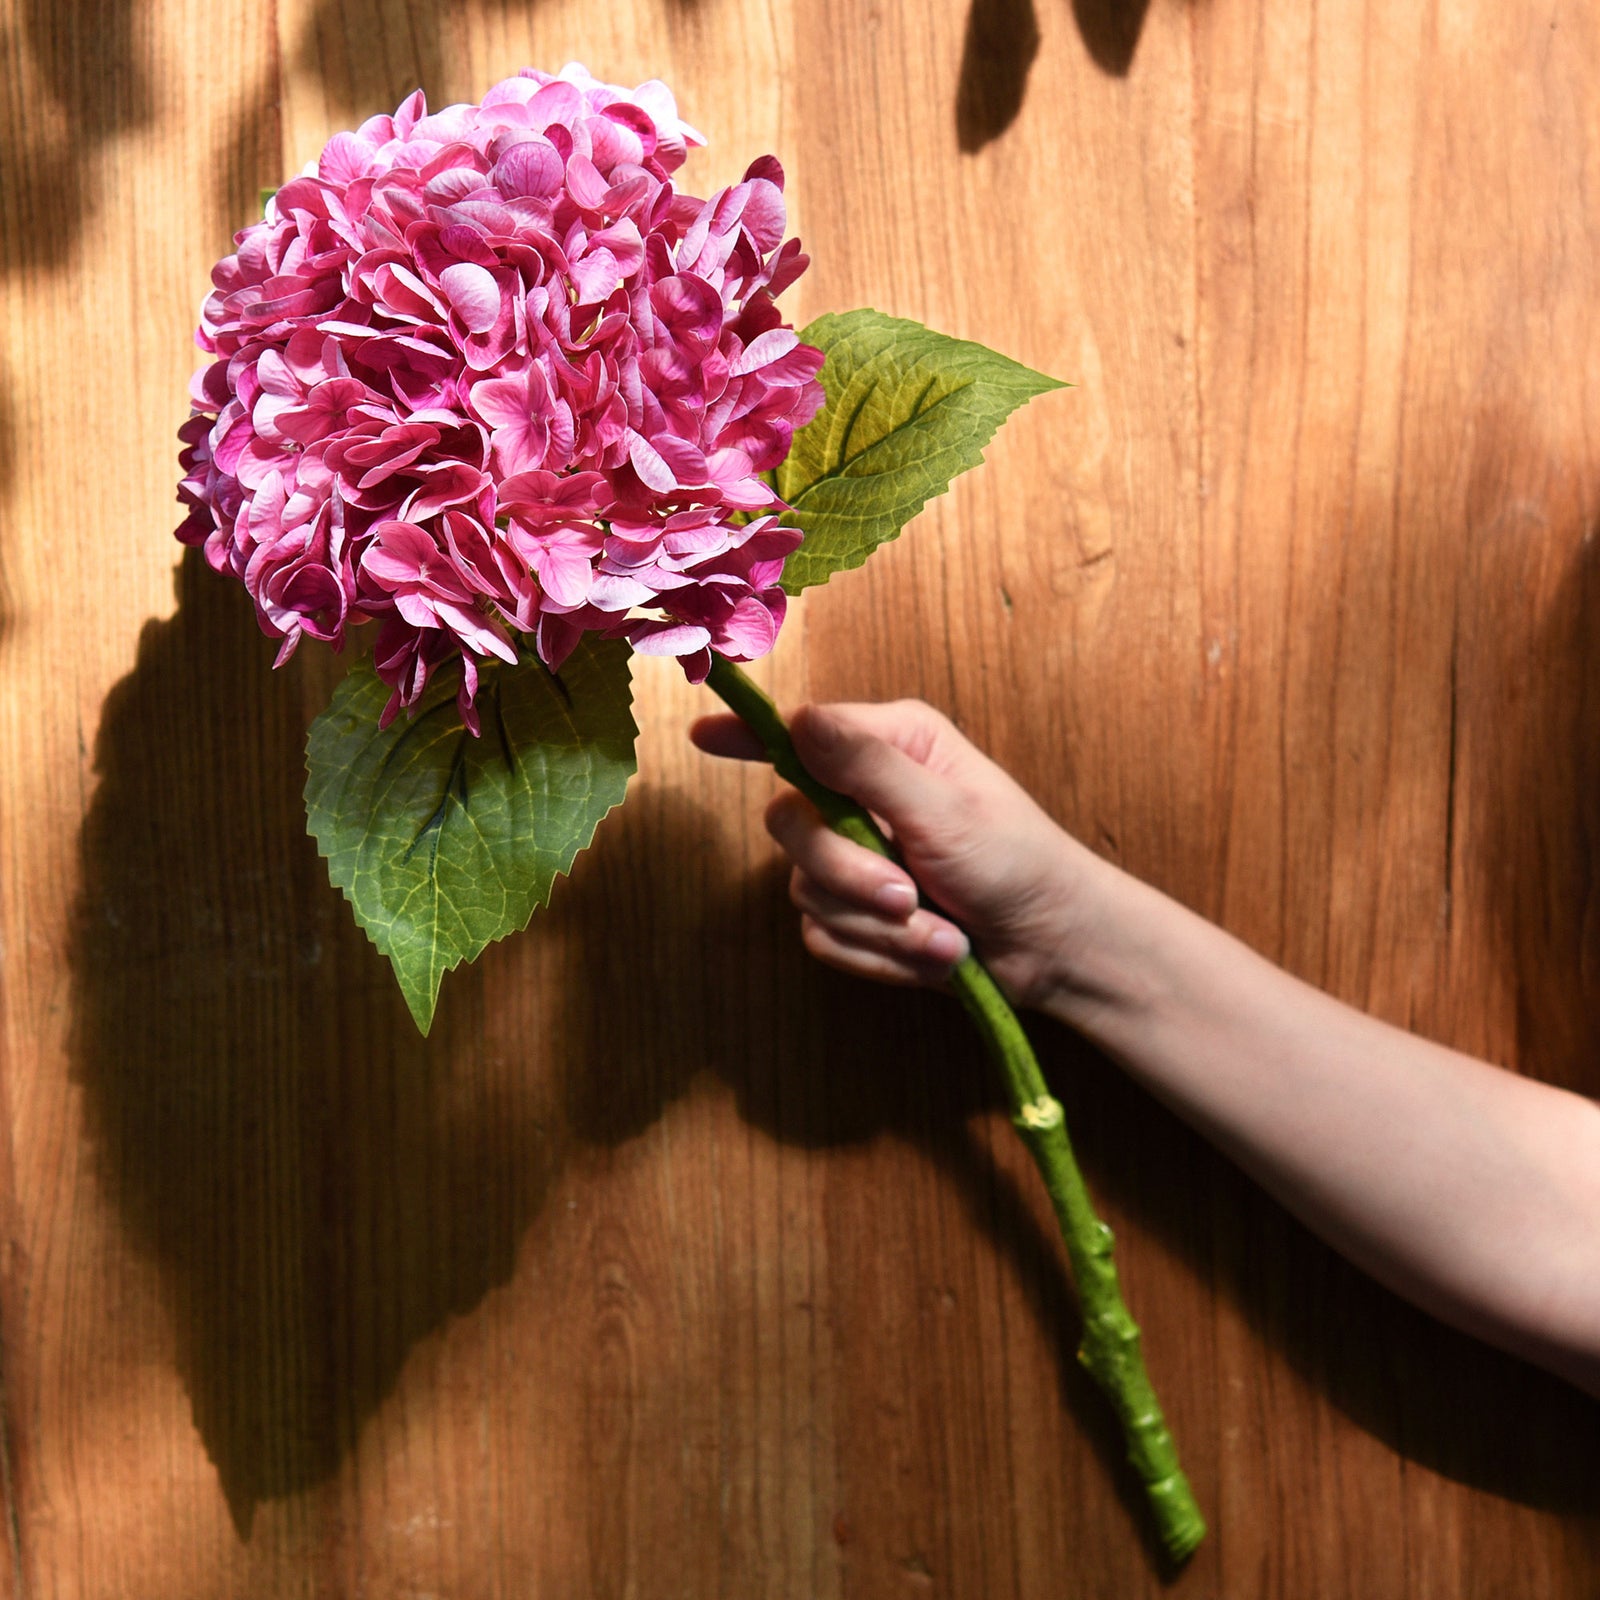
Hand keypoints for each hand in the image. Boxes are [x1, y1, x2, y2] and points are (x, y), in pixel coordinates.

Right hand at [691, 698, 1107, 1005]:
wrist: (1052, 948)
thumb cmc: (1018, 863)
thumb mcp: (946, 809)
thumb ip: (868, 765)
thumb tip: (799, 718)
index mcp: (891, 746)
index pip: (800, 733)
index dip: (746, 735)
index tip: (700, 736)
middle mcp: (864, 794)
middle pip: (790, 827)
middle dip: (847, 875)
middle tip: (907, 894)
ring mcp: (858, 856)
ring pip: (806, 893)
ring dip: (879, 927)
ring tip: (943, 936)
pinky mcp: (859, 913)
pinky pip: (826, 937)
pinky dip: (881, 956)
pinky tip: (934, 956)